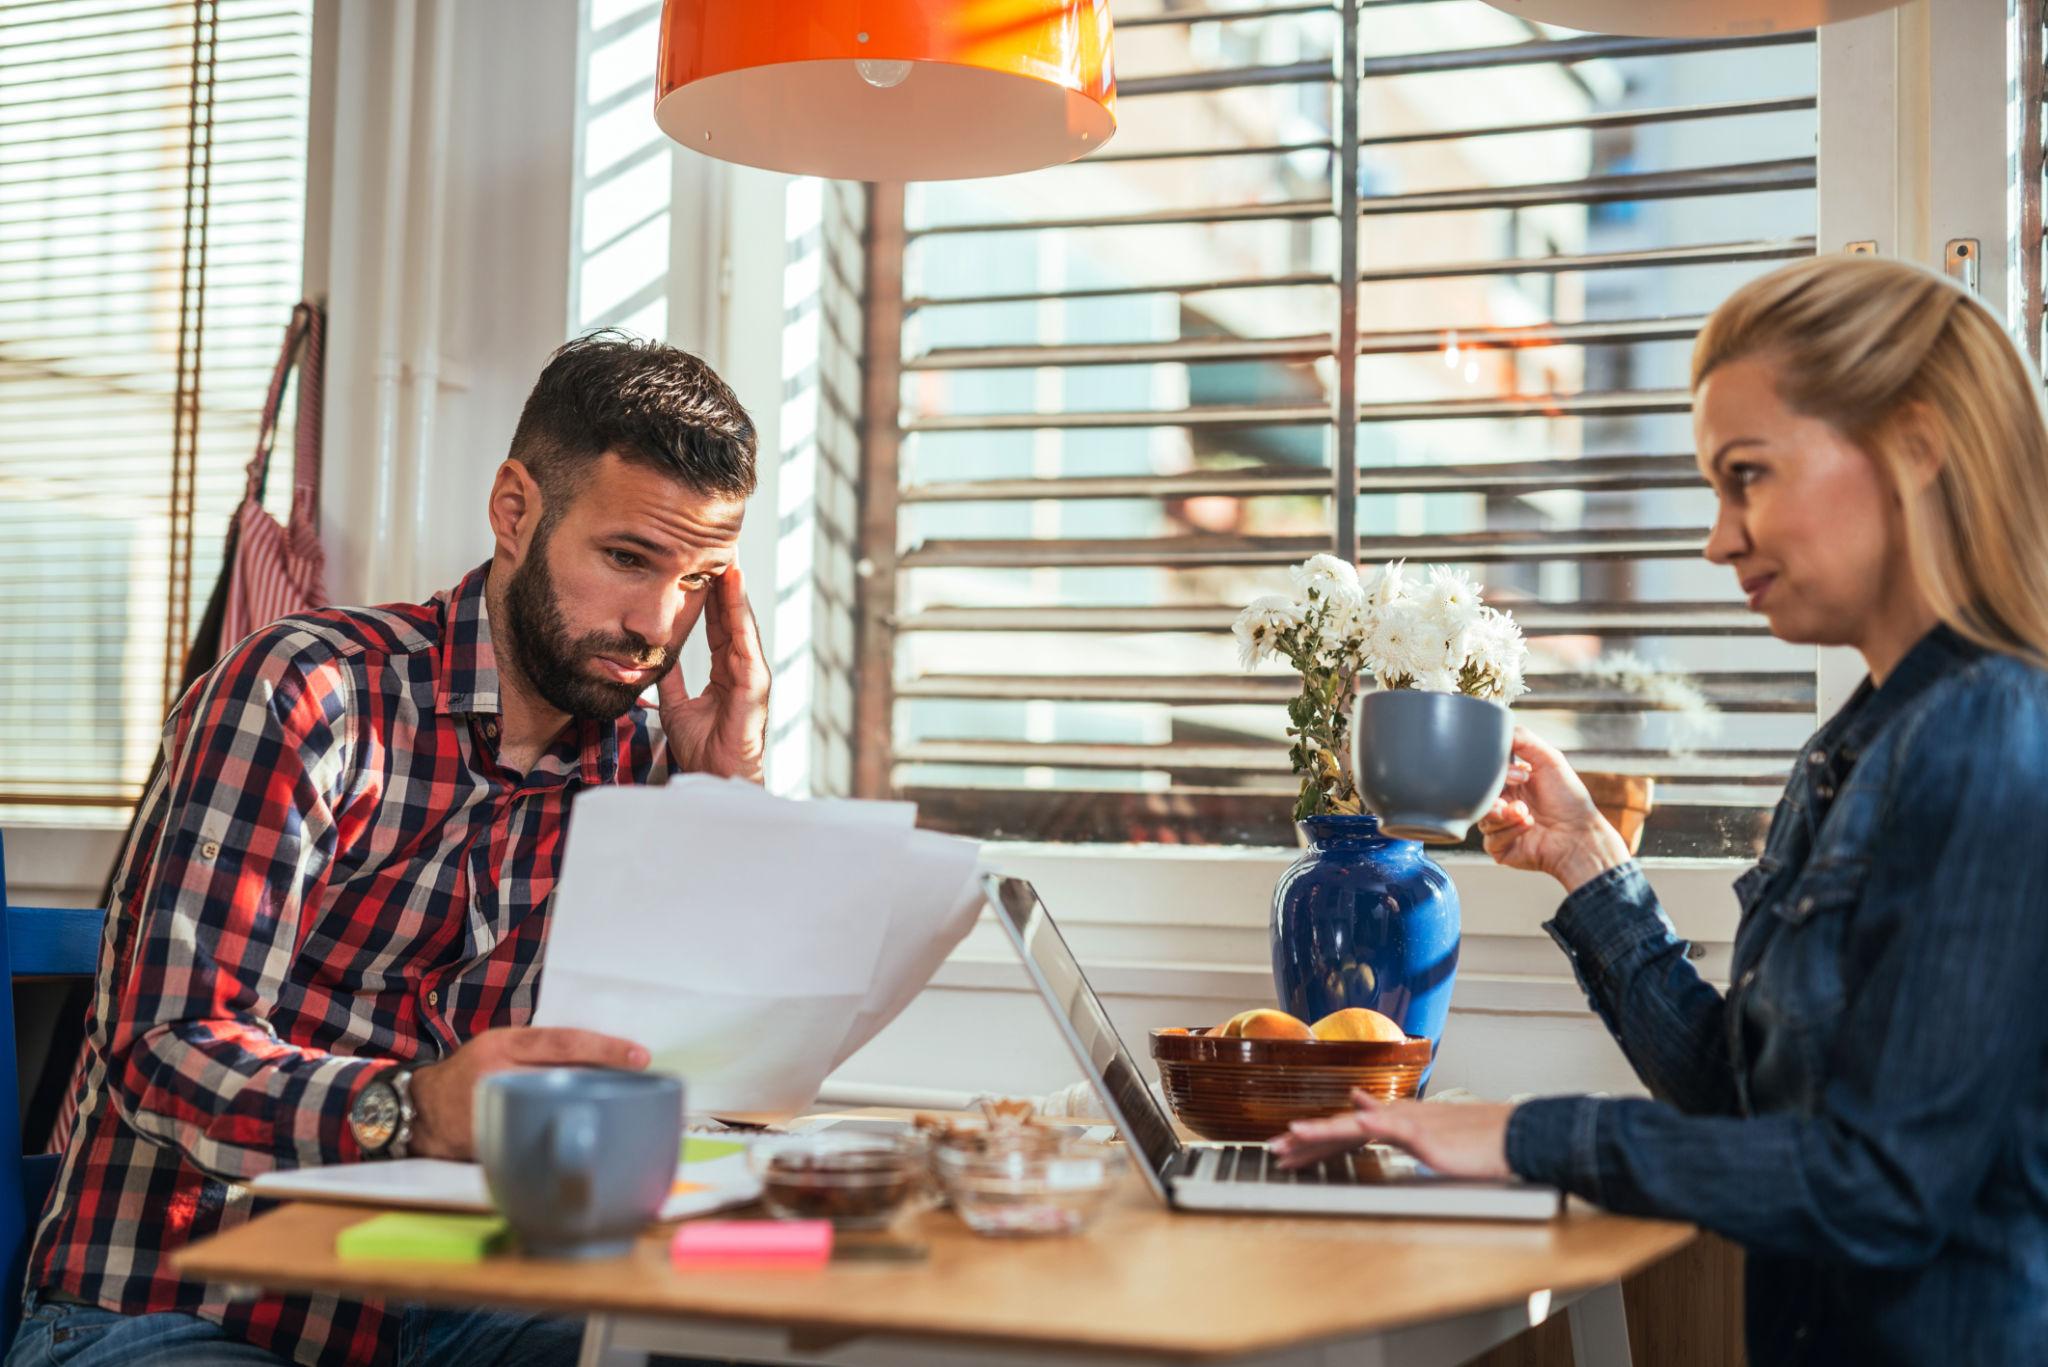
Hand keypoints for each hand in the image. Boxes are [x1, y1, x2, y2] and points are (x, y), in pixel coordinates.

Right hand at [407, 1027, 649, 1159]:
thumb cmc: (472, 1073)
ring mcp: (493, 1110)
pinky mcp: (490, 1142)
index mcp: (504, 1044)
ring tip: (617, 1113)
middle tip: (640, 1087)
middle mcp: (498, 1073)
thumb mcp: (500, 1047)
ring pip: (553, 1111)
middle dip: (605, 1082)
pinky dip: (559, 1138)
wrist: (418, 1111)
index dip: (605, 1048)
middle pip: (564, 1077)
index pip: (563, 1042)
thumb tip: (600, 1060)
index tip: (641, 1057)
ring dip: (587, 1112)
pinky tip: (580, 1140)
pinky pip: (533, 1139)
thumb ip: (539, 1052)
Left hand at [657, 564, 769, 782]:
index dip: (712, 595)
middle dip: (727, 583)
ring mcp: (752, 675)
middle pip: (733, 616)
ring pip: (742, 623)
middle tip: (720, 546)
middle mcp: (743, 668)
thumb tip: (656, 657)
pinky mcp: (755, 687)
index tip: (702, 565)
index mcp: (726, 671)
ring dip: (736, 591)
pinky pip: (746, 644)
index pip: (719, 624)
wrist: (715, 778)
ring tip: (728, 559)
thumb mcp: (676, 706)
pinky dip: (740, 617)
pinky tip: (735, 593)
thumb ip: (671, 680)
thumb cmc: (704, 749)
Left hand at [1269, 1089, 1513, 1179]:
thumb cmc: (1475, 1140)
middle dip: (1305, 1141)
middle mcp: (1396, 1116)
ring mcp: (1409, 1123)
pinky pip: (1392, 1128)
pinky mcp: (1426, 1134)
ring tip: (1293, 1135)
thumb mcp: (1427, 1132)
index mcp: (1394, 1120)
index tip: (1286, 1149)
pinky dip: (1370, 1123)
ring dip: (1324, 1131)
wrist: (1512, 1135)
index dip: (1314, 1140)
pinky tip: (1351, 1122)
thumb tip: (1362, 1106)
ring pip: (1356, 1125)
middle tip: (1273, 1149)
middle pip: (1341, 1128)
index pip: (1345, 1130)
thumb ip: (1391, 1120)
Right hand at [1477, 726, 1629, 892]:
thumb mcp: (1549, 759)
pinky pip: (1490, 839)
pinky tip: (1528, 826)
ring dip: (1504, 814)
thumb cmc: (1569, 799)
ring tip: (1525, 812)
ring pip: (1482, 817)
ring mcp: (1500, 826)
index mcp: (1510, 782)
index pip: (1486, 773)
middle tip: (1515, 797)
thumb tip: (1495, 727)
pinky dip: (1509, 830)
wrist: (1580, 836)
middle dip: (1495, 795)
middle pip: (1478, 795)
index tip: (1520, 775)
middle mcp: (1503, 803)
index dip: (1495, 772)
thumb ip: (1522, 739)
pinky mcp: (1500, 848)